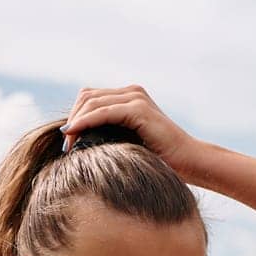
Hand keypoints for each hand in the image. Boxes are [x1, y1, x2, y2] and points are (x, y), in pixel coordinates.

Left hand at [62, 84, 206, 180]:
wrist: (189, 162)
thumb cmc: (161, 160)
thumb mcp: (128, 144)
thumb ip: (109, 136)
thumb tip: (77, 143)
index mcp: (129, 98)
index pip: (91, 98)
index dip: (76, 117)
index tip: (68, 143)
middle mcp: (132, 92)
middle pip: (87, 97)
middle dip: (73, 119)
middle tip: (65, 146)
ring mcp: (136, 98)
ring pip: (91, 102)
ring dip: (76, 122)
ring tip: (69, 146)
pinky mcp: (139, 108)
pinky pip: (103, 112)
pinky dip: (86, 122)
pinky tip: (75, 135)